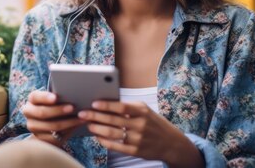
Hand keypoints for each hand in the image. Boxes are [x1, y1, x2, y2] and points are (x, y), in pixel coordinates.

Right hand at [21, 90, 83, 146]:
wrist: (49, 123)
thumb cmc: (55, 106)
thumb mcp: (55, 100)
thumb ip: (60, 98)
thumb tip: (74, 96)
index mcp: (32, 99)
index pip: (35, 97)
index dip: (45, 97)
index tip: (56, 97)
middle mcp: (29, 112)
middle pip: (42, 113)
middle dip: (58, 110)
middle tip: (72, 108)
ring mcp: (33, 126)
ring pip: (51, 126)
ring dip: (68, 123)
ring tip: (80, 119)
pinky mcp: (40, 138)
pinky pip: (55, 136)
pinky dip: (67, 132)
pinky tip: (76, 127)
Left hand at [78, 101, 203, 167]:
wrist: (171, 143)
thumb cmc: (153, 123)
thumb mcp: (145, 111)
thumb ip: (128, 107)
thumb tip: (106, 103)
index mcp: (142, 112)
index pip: (121, 106)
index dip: (106, 105)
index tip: (93, 103)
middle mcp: (140, 125)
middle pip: (113, 120)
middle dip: (95, 116)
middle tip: (82, 113)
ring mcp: (138, 139)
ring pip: (112, 134)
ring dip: (97, 129)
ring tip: (88, 124)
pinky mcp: (136, 151)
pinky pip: (116, 146)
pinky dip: (104, 141)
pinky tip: (97, 136)